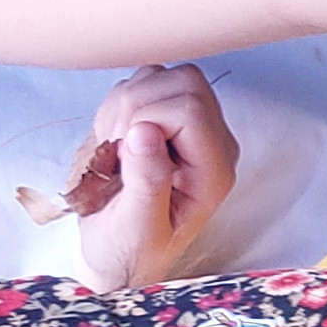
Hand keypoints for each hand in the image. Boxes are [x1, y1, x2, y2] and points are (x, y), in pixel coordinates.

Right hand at [76, 64, 240, 287]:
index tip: (124, 152)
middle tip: (115, 144)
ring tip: (113, 144)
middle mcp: (210, 143)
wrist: (116, 251)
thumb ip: (147, 183)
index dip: (148, 120)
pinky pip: (143, 82)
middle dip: (137, 106)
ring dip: (125, 103)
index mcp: (214, 172)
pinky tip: (112, 137)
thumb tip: (145, 133)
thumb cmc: (130, 249)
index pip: (191, 110)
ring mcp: (189, 127)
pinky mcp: (164, 116)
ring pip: (163, 76)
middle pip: (185, 83)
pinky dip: (118, 103)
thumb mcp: (137, 228)